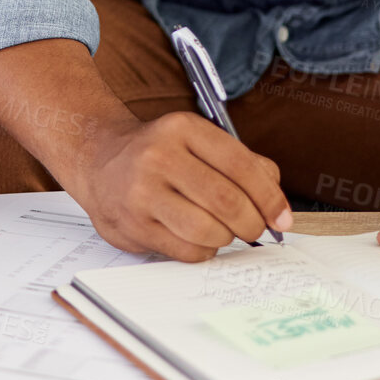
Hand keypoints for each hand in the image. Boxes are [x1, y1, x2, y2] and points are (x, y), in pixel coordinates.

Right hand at [71, 113, 292, 261]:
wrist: (97, 159)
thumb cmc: (158, 153)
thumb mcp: (197, 140)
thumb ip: (242, 163)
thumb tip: (277, 204)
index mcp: (182, 128)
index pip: (241, 165)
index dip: (270, 197)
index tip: (282, 218)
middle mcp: (158, 156)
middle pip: (227, 202)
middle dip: (252, 224)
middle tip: (255, 229)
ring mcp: (142, 192)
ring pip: (208, 231)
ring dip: (226, 238)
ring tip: (221, 230)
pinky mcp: (132, 224)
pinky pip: (186, 251)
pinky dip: (203, 251)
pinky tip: (197, 238)